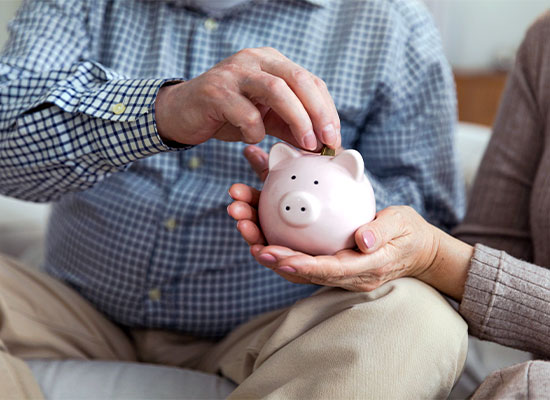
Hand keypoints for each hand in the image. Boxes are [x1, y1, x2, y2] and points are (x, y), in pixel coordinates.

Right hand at [155, 47, 340, 150]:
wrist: (182, 113)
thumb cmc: (226, 114)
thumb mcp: (265, 118)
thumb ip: (290, 126)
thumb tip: (321, 144)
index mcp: (271, 62)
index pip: (310, 81)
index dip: (327, 110)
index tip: (335, 138)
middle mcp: (255, 60)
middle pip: (298, 80)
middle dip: (319, 113)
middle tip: (328, 142)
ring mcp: (234, 73)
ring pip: (276, 90)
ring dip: (297, 119)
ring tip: (306, 144)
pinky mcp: (215, 91)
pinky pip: (246, 113)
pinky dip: (256, 131)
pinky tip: (253, 140)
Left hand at [228, 146, 472, 297]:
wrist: (415, 250)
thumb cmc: (409, 235)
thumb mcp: (402, 226)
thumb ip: (381, 232)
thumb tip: (361, 240)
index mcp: (363, 269)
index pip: (327, 270)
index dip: (300, 265)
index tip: (274, 254)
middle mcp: (344, 276)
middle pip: (303, 271)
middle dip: (274, 257)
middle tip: (250, 240)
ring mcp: (336, 272)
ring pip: (297, 265)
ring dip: (270, 250)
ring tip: (246, 227)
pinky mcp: (329, 263)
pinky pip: (301, 256)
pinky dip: (279, 244)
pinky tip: (260, 226)